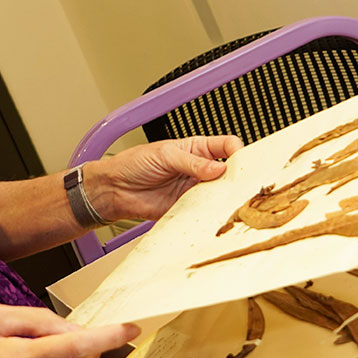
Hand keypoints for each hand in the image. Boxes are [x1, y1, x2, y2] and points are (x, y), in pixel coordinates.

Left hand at [90, 135, 242, 221]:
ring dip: (225, 196)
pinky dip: (211, 212)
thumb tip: (218, 168)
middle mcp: (199, 169)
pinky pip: (205, 210)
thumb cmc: (134, 163)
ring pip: (220, 192)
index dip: (237, 152)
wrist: (115, 189)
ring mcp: (194, 189)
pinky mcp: (187, 207)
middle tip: (241, 184)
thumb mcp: (165, 155)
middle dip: (237, 177)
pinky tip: (213, 211)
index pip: (226, 146)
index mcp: (196, 148)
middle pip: (228, 171)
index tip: (242, 162)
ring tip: (229, 199)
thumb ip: (192, 163)